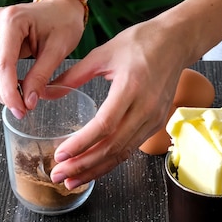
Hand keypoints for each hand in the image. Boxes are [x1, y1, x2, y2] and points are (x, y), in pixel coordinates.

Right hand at [0, 0, 85, 117]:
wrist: (59, 8)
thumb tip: (28, 102)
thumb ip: (42, 76)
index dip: (9, 92)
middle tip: (22, 109)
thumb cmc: (63, 23)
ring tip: (17, 96)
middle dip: (1, 94)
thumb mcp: (59, 50)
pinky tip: (9, 85)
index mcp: (12, 19)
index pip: (2, 64)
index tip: (22, 111)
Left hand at [48, 19, 189, 189]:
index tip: (60, 156)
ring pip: (123, 153)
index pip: (104, 125)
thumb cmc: (140, 42)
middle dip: (83, 165)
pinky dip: (111, 161)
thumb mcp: (103, 53)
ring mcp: (154, 118)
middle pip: (113, 146)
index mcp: (130, 87)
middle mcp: (145, 107)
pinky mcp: (157, 123)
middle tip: (58, 176)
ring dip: (96, 169)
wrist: (176, 41)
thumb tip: (45, 92)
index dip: (81, 144)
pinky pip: (131, 147)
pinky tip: (93, 167)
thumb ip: (74, 75)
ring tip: (71, 180)